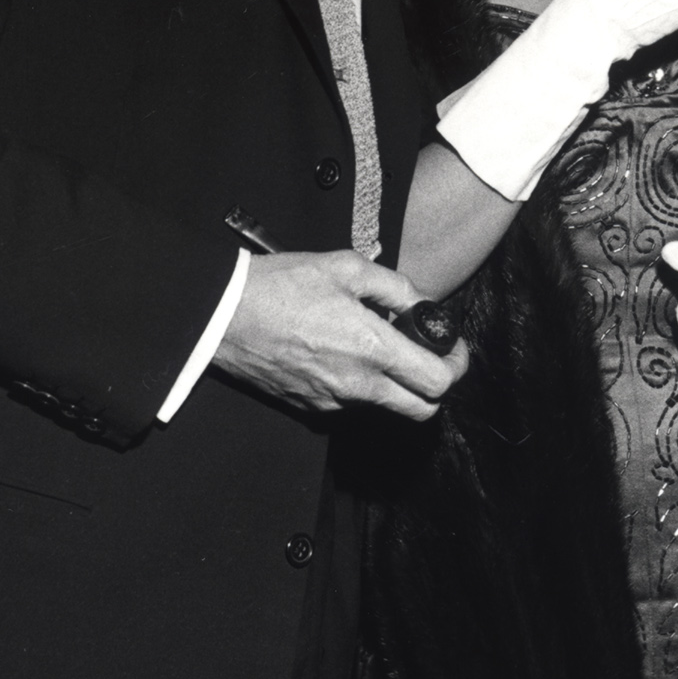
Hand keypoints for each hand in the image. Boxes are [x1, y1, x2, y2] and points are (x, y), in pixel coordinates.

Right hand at [212, 251, 469, 420]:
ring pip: (384, 407)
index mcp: (371, 349)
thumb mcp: (346, 267)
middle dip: (434, 387)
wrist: (223, 314)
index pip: (436, 382)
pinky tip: (341, 352)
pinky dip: (357, 384)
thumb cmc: (282, 285)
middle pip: (421, 410)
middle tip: (426, 357)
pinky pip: (348, 403)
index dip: (454, 366)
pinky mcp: (309, 406)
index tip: (451, 349)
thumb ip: (395, 287)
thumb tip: (421, 303)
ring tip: (376, 345)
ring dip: (393, 384)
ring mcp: (331, 401)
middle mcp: (356, 385)